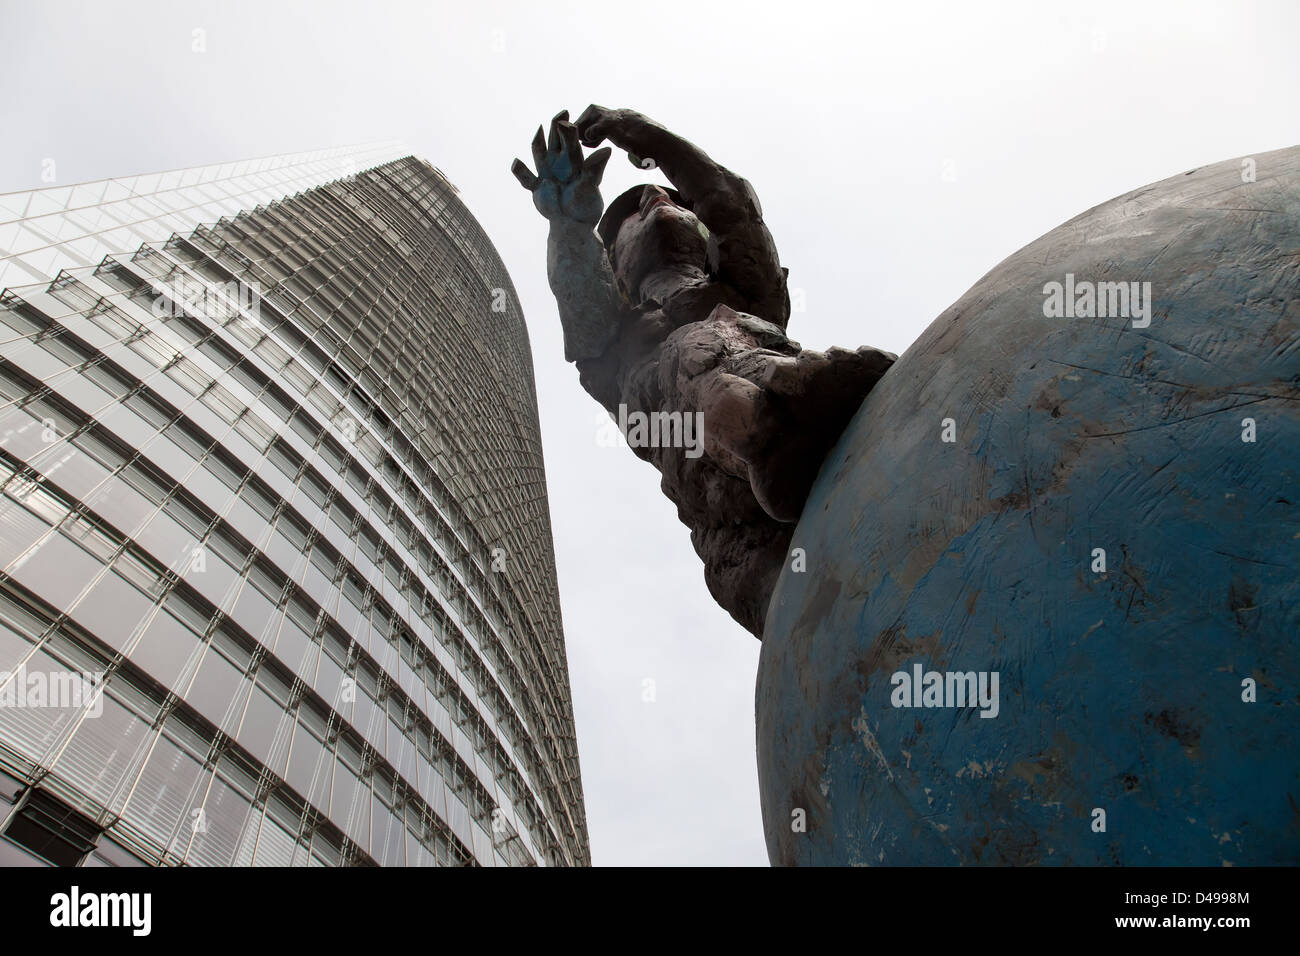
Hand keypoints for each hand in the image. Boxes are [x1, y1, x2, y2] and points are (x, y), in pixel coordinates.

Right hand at [511, 110, 611, 224]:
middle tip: (562, 113)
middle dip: (556, 126)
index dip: (569, 129)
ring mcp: (546, 173)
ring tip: (539, 129)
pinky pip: (526, 177)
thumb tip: (608, 150)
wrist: (573, 225)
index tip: (569, 120)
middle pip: (555, 140)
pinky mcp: (536, 186)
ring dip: (538, 140)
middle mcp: (559, 163)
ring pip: (539, 152)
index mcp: (573, 163)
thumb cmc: (585, 207)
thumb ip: (595, 169)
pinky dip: (519, 170)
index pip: (570, 141)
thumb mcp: (590, 186)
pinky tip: (516, 162)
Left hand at [575, 104, 657, 167]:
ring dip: (584, 126)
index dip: (594, 127)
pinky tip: (591, 144)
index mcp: (630, 117)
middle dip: (585, 122)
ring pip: (593, 112)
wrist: (669, 149)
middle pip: (595, 109)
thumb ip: (639, 150)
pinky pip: (597, 126)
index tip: (590, 141)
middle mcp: (624, 113)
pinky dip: (590, 134)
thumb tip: (638, 159)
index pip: (606, 116)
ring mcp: (621, 118)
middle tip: (581, 139)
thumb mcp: (648, 149)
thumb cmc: (662, 153)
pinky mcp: (619, 127)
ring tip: (583, 141)